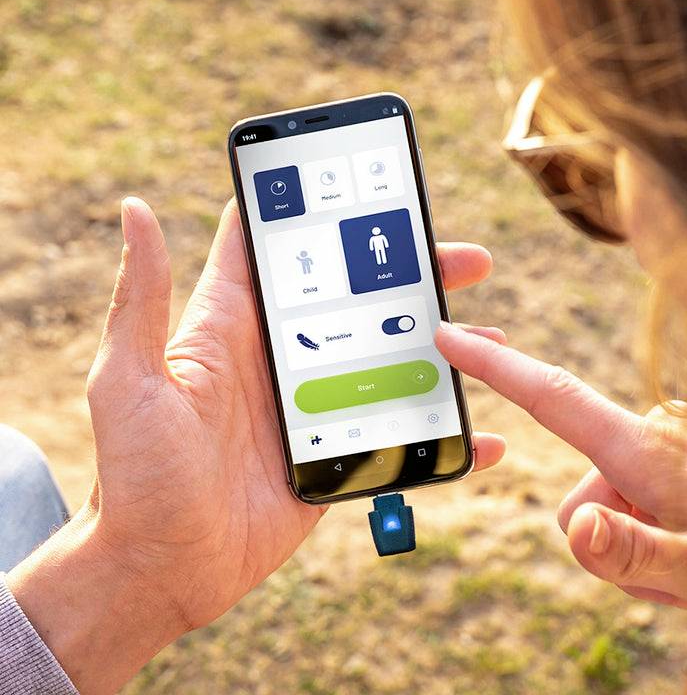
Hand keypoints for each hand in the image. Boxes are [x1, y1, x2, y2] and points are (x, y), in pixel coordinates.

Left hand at [8, 198, 504, 693]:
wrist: (161, 569)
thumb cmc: (132, 474)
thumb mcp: (129, 378)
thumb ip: (142, 296)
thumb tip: (134, 208)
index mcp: (235, 325)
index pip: (281, 249)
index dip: (320, 209)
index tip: (373, 183)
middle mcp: (282, 356)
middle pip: (358, 297)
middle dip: (413, 273)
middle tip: (466, 260)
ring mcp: (315, 403)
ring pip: (389, 358)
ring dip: (439, 345)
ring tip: (490, 335)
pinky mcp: (336, 450)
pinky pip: (397, 429)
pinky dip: (439, 429)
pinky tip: (482, 434)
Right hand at [436, 322, 686, 608]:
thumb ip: (634, 552)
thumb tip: (574, 527)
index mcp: (641, 449)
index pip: (552, 396)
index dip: (495, 368)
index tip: (450, 335)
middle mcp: (648, 433)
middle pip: (581, 493)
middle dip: (608, 537)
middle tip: (668, 569)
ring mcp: (666, 441)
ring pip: (609, 499)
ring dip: (636, 535)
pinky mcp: (678, 451)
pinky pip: (636, 492)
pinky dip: (652, 523)